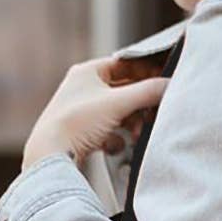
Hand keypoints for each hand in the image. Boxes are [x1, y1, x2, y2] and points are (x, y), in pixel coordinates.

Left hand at [20, 54, 170, 171]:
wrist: (50, 155)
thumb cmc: (78, 122)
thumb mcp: (119, 103)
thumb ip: (149, 92)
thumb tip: (171, 85)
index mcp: (87, 71)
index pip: (125, 64)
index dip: (146, 72)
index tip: (162, 83)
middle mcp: (82, 88)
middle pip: (124, 90)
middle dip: (140, 105)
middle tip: (152, 115)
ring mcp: (81, 110)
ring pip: (117, 112)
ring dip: (131, 123)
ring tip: (135, 135)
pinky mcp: (80, 132)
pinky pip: (107, 130)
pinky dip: (115, 138)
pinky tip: (114, 146)